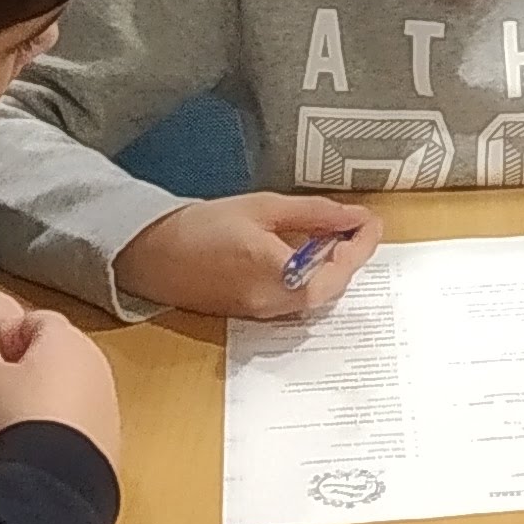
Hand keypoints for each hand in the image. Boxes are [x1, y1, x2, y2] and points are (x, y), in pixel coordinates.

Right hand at [0, 304, 122, 469]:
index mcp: (66, 338)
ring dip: (44, 396)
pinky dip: (61, 424)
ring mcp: (107, 399)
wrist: (55, 476)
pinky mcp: (111, 434)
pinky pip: (80, 418)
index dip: (5, 335)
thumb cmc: (15, 415)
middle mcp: (96, 362)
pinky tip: (37, 443)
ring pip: (70, 386)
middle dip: (25, 366)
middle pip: (55, 353)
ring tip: (13, 421)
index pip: (34, 320)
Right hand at [113, 190, 381, 321]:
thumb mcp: (263, 208)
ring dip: (333, 269)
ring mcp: (263, 314)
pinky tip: (309, 255)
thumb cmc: (201, 227)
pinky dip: (312, 279)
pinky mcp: (253, 315)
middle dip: (351, 258)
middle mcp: (274, 303)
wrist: (150, 254)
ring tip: (336, 236)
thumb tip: (352, 216)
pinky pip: (296, 300)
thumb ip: (313, 215)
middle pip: (332, 288)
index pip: (339, 268)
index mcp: (278, 275)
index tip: (372, 222)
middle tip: (358, 227)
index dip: (362, 245)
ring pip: (316, 297)